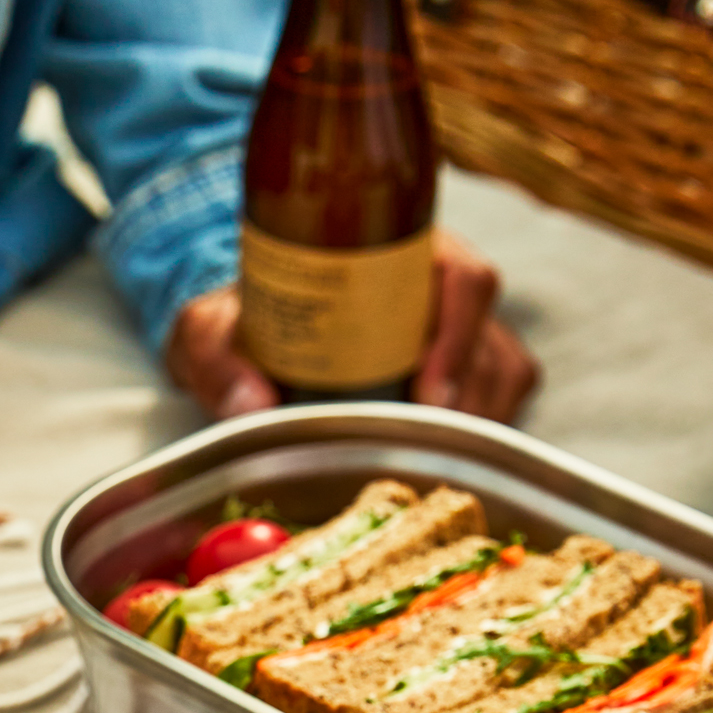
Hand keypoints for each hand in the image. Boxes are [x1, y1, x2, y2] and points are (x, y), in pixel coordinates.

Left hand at [164, 230, 538, 426]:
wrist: (253, 326)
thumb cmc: (243, 318)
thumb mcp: (210, 329)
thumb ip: (215, 358)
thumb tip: (251, 407)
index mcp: (400, 252)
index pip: (465, 280)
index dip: (460, 338)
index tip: (430, 397)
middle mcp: (441, 284)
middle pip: (489, 340)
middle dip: (468, 402)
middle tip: (425, 452)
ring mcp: (459, 327)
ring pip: (502, 372)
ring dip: (477, 422)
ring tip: (429, 460)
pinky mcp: (464, 365)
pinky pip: (500, 396)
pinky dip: (481, 429)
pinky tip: (441, 457)